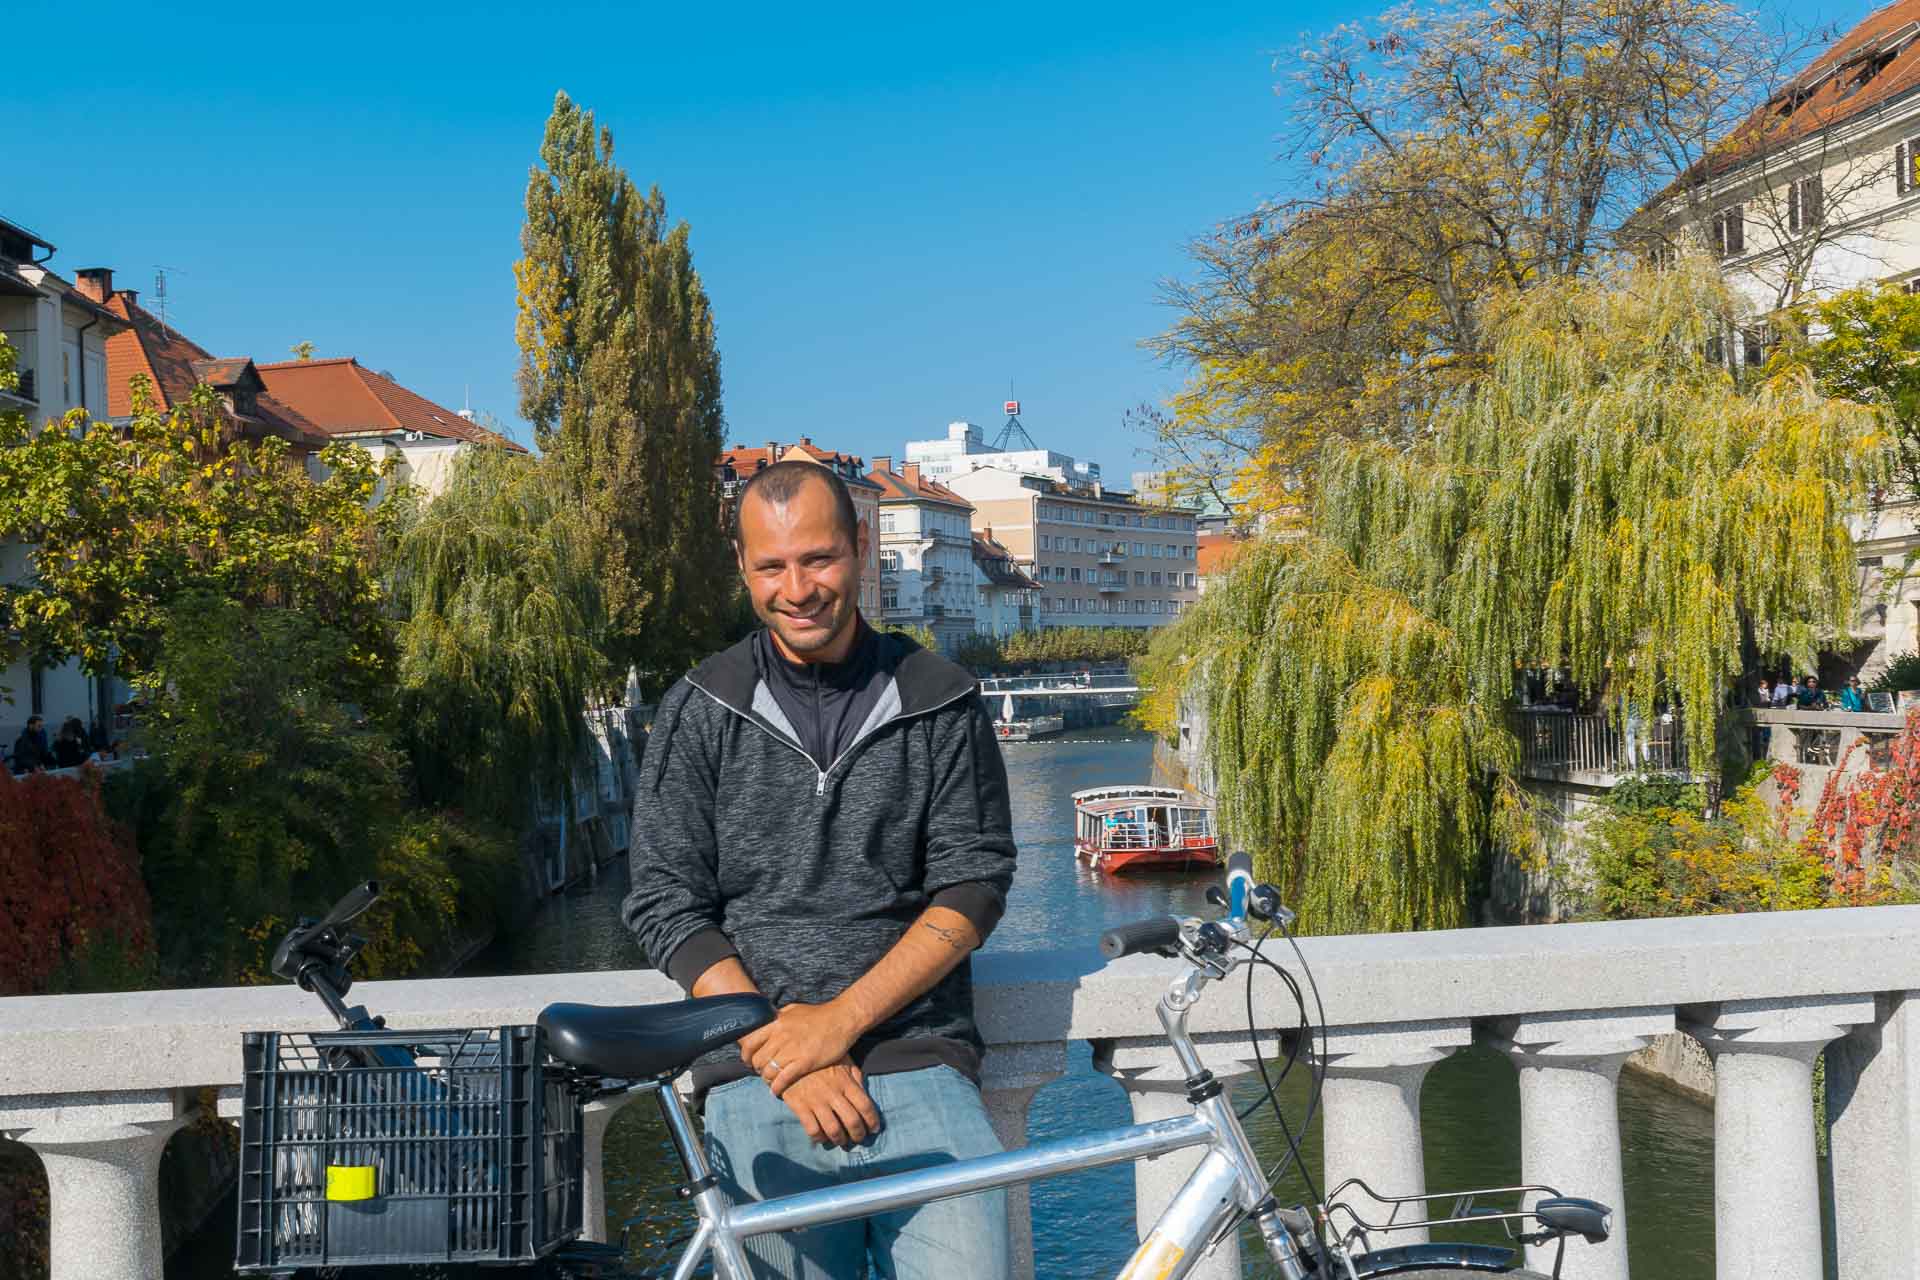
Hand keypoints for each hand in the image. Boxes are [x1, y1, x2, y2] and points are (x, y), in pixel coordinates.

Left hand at [741, 1000, 865, 1097]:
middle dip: (757, 1069)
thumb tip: (767, 1021)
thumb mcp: (794, 1010)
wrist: (842, 1019)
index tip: (749, 1061)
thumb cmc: (819, 1015)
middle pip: (758, 1059)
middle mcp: (781, 1036)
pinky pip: (783, 1079)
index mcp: (776, 1023)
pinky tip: (776, 1091)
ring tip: (770, 1082)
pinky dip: (776, 1087)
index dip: (747, 1055)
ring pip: (769, 1070)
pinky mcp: (804, 1062)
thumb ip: (779, 1017)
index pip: (750, 1042)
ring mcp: (792, 1049)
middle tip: (762, 1072)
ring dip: (767, 1079)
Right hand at [780, 1058, 881, 1147]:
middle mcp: (833, 1092)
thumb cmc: (821, 1060)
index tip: (874, 1129)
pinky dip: (819, 1138)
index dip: (873, 1121)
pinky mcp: (800, 1106)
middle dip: (859, 1135)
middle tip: (859, 1138)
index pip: (865, 1106)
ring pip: (834, 1130)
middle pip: (852, 1121)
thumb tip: (865, 1095)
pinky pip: (813, 1130)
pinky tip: (822, 1137)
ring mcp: (816, 1100)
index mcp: (846, 1081)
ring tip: (841, 1140)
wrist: (790, 1057)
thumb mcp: (843, 1062)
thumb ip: (856, 1078)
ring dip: (840, 1140)